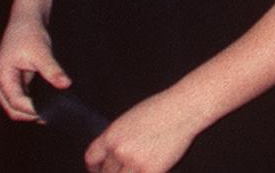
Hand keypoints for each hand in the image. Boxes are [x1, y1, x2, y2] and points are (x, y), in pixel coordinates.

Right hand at [0, 16, 68, 122]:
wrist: (26, 19)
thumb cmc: (29, 32)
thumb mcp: (42, 51)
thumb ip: (52, 70)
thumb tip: (65, 84)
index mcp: (1, 76)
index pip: (16, 102)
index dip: (32, 109)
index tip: (50, 111)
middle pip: (12, 109)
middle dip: (31, 114)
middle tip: (52, 115)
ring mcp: (5, 83)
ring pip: (15, 107)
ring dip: (31, 111)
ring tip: (51, 111)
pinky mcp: (13, 81)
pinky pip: (21, 99)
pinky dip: (32, 103)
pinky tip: (47, 104)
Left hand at [85, 91, 201, 172]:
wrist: (182, 109)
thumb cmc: (160, 110)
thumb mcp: (129, 120)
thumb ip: (117, 139)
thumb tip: (112, 157)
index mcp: (111, 135)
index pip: (91, 158)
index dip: (94, 168)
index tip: (99, 170)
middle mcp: (119, 150)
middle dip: (112, 172)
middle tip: (122, 169)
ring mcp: (134, 162)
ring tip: (135, 168)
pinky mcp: (150, 171)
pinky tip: (147, 168)